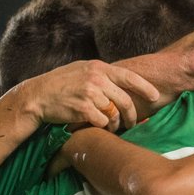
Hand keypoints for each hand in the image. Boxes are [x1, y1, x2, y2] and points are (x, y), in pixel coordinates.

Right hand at [33, 60, 159, 131]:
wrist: (38, 96)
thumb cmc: (60, 84)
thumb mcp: (81, 70)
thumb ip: (101, 75)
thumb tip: (122, 83)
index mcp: (98, 67)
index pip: (129, 77)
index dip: (145, 87)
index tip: (155, 96)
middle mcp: (96, 79)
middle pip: (125, 100)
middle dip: (132, 115)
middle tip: (134, 123)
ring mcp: (90, 94)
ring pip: (114, 113)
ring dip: (116, 124)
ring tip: (113, 127)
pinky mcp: (83, 109)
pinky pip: (103, 122)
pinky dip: (103, 127)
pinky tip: (98, 126)